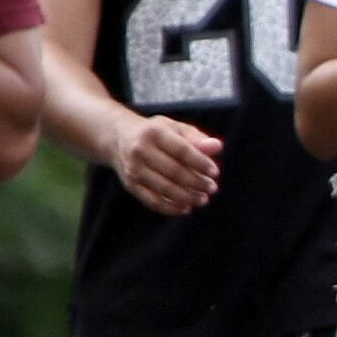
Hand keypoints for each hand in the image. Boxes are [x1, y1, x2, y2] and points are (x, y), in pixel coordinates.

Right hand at [108, 112, 224, 216]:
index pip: (182, 150)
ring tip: (203, 199)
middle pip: (173, 171)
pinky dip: (170, 208)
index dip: (200, 163)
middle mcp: (140, 150)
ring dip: (186, 197)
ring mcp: (133, 169)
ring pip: (164, 188)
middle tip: (212, 188)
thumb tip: (218, 147)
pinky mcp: (130, 185)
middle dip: (196, 182)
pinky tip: (186, 208)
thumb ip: (197, 138)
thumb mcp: (175, 128)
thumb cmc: (156, 133)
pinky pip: (152, 201)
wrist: (118, 138)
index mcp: (154, 132)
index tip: (215, 172)